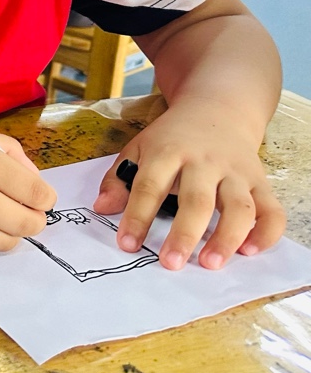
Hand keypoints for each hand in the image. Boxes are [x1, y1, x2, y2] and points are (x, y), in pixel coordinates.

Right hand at [0, 115, 55, 250]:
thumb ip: (6, 149)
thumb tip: (35, 178)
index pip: (32, 190)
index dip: (44, 198)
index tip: (42, 198)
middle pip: (23, 220)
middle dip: (34, 221)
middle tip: (31, 215)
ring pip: (3, 240)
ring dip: (13, 235)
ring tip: (8, 223)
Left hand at [92, 102, 284, 269]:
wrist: (217, 109)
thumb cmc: (172, 137)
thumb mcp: (139, 147)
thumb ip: (119, 178)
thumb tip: (101, 209)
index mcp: (168, 151)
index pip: (150, 186)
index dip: (137, 216)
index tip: (127, 244)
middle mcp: (204, 162)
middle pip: (196, 200)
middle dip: (184, 234)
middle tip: (171, 263)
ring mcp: (236, 172)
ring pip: (238, 207)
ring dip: (227, 237)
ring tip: (210, 263)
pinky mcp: (260, 181)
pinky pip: (271, 210)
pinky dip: (265, 232)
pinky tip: (249, 251)